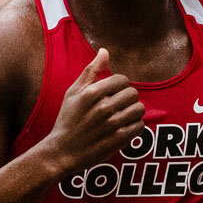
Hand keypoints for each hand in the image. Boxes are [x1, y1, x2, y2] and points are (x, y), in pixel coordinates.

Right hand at [45, 49, 145, 172]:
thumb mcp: (73, 92)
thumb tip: (105, 51)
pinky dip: (135, 126)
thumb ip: (91, 71)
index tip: (112, 93)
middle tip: (118, 105)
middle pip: (133, 93)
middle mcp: (103, 107)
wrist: (63, 151)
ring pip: (140, 109)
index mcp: (92, 93)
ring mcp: (113, 124)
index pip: (122, 79)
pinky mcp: (119, 139)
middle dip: (127, 98)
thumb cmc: (67, 119)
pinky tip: (124, 127)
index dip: (119, 85)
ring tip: (122, 116)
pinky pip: (140, 126)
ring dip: (134, 111)